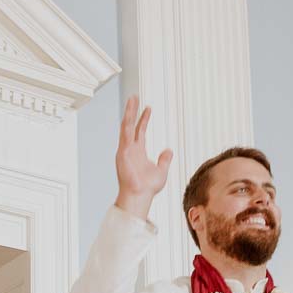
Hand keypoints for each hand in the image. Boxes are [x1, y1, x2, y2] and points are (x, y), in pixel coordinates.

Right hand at [114, 95, 172, 219]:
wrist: (139, 195)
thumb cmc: (147, 188)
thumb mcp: (161, 170)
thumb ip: (164, 159)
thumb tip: (169, 150)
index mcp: (138, 152)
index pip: (140, 131)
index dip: (143, 119)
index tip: (148, 108)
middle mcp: (130, 149)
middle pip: (131, 126)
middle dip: (133, 111)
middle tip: (135, 97)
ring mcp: (125, 150)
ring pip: (126, 126)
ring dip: (129, 112)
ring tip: (132, 99)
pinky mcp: (123, 152)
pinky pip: (125, 134)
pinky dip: (127, 123)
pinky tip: (129, 113)